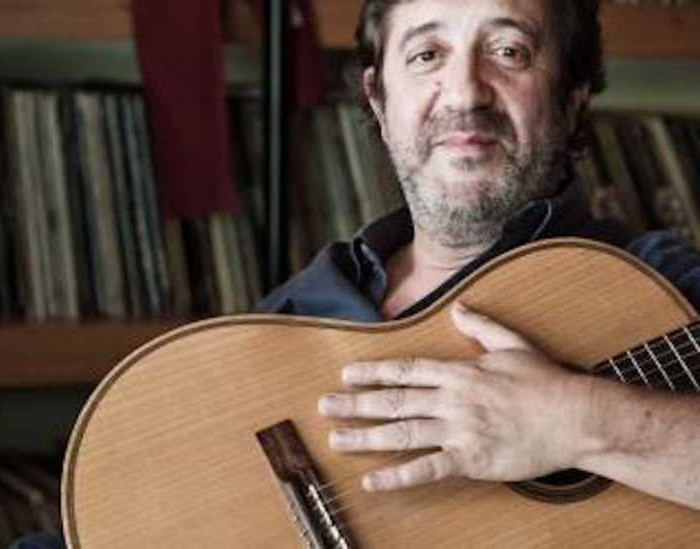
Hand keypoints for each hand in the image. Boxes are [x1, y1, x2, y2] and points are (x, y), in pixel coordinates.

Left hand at [318, 303, 597, 491]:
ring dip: (366, 436)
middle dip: (356, 403)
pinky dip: (398, 476)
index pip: (405, 370)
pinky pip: (428, 468)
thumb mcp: (512, 344)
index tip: (346, 374)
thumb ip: (481, 326)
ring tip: (337, 439)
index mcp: (458, 372)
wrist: (576, 417)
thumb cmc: (545, 382)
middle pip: (394, 401)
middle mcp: (452, 399)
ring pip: (403, 433)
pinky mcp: (472, 460)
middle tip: (325, 406)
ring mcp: (459, 430)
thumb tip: (458, 308)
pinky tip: (373, 481)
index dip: (373, 373)